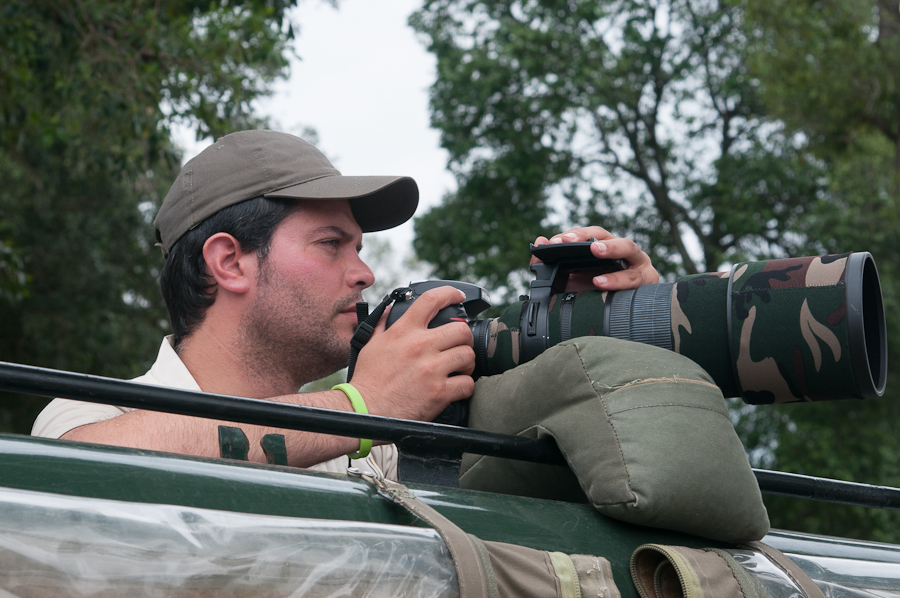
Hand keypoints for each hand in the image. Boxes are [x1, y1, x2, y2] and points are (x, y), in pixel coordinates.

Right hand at [349, 286, 474, 421]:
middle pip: (461, 330)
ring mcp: (431, 369)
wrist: (365, 411)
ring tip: (458, 368)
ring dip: (466, 363)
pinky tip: (456, 387)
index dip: (450, 293)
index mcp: (403, 332)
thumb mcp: (371, 345)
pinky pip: (467, 384)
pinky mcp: (439, 392)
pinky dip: (465, 387)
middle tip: (459, 346)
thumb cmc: (367, 380)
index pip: (431, 300)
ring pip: (468, 355)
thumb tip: (389, 310)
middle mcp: (420, 346)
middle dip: (464, 338)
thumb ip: (382, 325)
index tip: (458, 296)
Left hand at [532, 226, 658, 290]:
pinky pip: (634, 277)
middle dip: (587, 235)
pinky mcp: (648, 280)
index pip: (589, 234)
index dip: (572, 235)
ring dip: (611, 248)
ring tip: (595, 251)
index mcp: (605, 250)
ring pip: (628, 247)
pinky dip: (617, 279)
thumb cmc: (600, 298)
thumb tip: (537, 244)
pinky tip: (601, 283)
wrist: (628, 325)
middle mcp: (622, 252)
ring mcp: (638, 264)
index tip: (552, 241)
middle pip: (607, 235)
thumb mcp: (572, 283)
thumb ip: (551, 265)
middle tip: (569, 240)